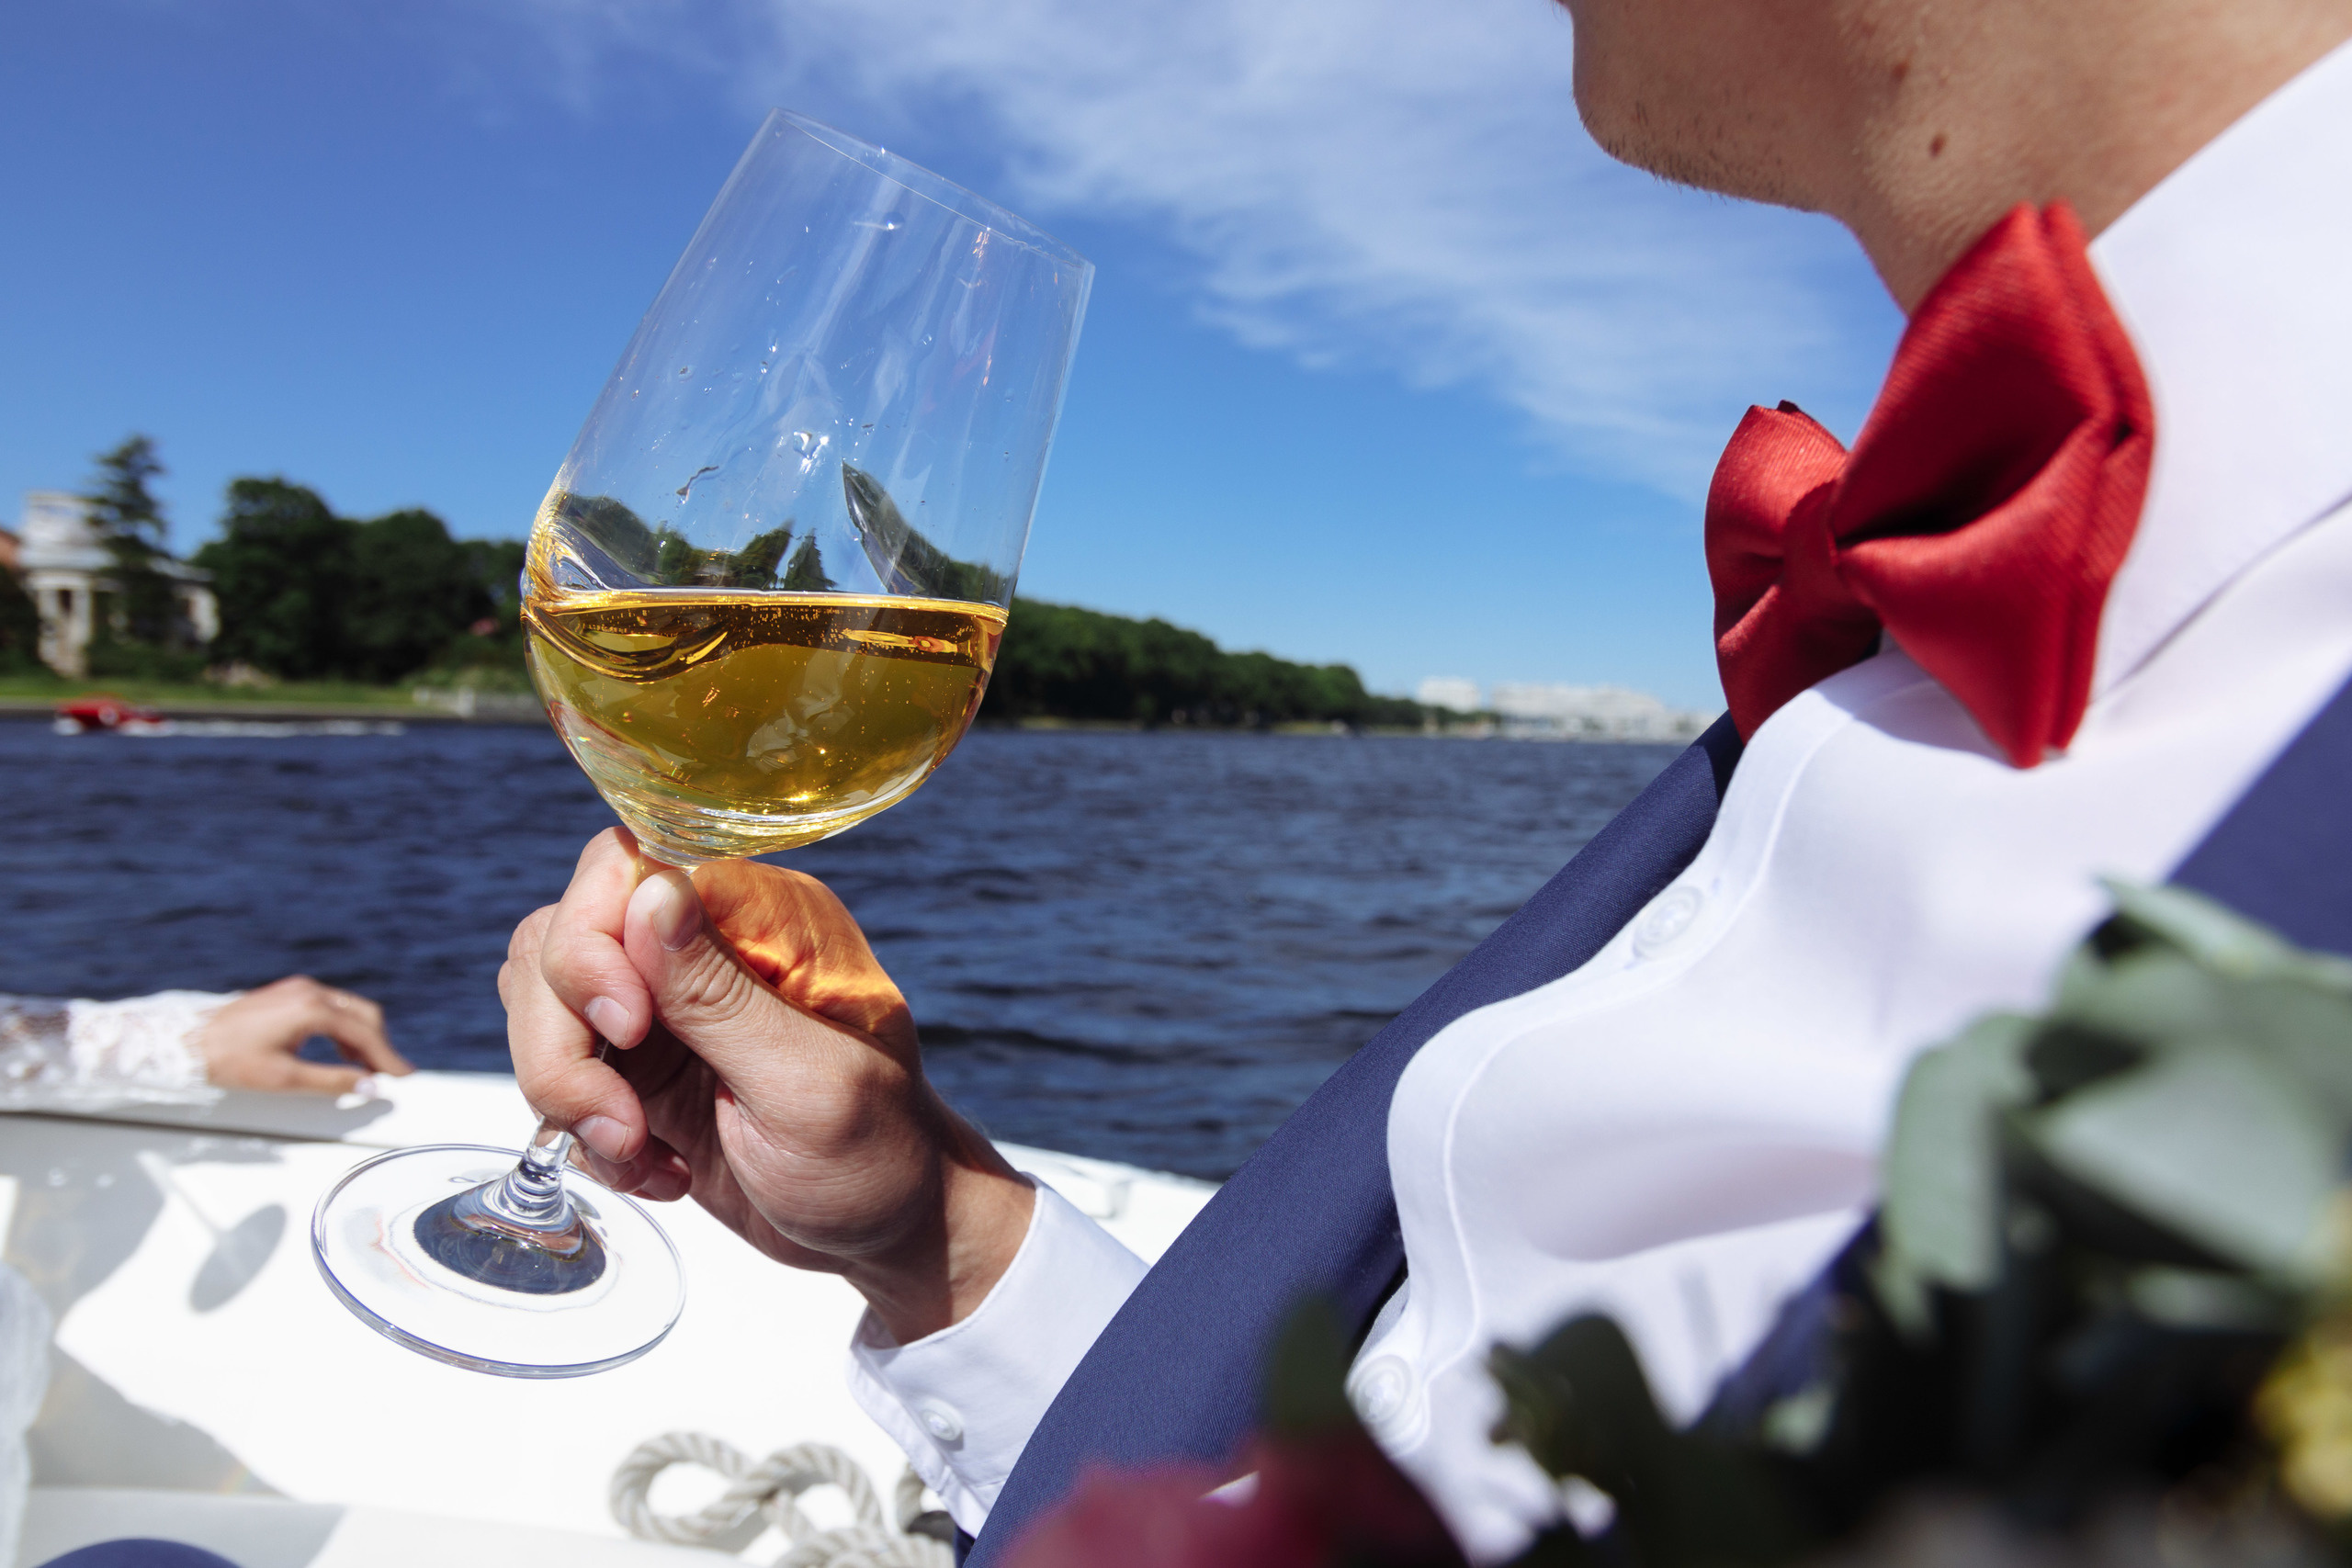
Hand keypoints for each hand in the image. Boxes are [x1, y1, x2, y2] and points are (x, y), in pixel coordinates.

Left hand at [196, 976, 412, 1093]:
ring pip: (348, 1009)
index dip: (387, 1056)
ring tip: (366, 1067)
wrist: (185, 1041)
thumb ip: (332, 1081)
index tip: (403, 1075)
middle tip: (389, 1072)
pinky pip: (330, 1007)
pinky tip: (340, 1051)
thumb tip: (368, 1086)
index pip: (364, 1032)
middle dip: (380, 1044)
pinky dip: (343, 1029)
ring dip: (362, 1037)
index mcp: (312, 1007)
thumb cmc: (230, 1059)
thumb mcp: (284, 1078)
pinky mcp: (288, 994)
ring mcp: (297, 989)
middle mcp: (309, 991)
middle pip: (363, 1014)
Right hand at [500, 829, 1034, 1342]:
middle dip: (563, 1041)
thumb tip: (651, 891)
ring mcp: (664, 1005)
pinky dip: (584, 1133)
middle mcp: (705, 946)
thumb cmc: (880, 1156)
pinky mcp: (641, 1065)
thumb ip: (722, 997)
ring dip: (567, 1090)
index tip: (629, 1028)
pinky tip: (656, 1171)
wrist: (892, 1230)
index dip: (595, 942)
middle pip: (561, 938)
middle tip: (622, 1126)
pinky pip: (561, 1070)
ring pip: (544, 1002)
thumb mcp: (810, 1086)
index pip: (627, 868)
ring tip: (638, 1153)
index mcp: (761, 919)